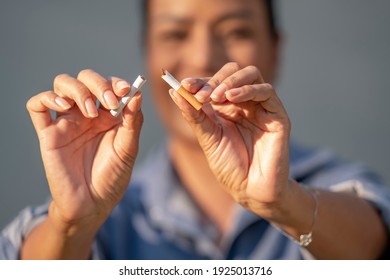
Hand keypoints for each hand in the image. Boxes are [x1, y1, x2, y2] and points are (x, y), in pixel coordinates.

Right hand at [26, 69, 142, 231]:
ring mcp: (67, 122)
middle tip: (109, 101)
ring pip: (62, 84)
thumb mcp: (128, 149)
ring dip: (77, 89)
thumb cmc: (112, 177)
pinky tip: (63, 106)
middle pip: (86, 79)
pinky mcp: (49, 133)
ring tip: (90, 111)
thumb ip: (133, 122)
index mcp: (109, 115)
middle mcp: (87, 114)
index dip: (116, 83)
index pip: (109, 85)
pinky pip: (37, 106)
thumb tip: (137, 94)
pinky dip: (47, 98)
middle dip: (98, 84)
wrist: (92, 204)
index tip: (125, 91)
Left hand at [169, 62, 290, 218]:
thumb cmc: (230, 167)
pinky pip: (266, 91)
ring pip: (251, 74)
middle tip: (201, 94)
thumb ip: (194, 116)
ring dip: (230, 81)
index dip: (200, 81)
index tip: (184, 85)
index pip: (215, 82)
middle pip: (234, 72)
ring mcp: (262, 107)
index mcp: (227, 108)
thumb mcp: (207, 139)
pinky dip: (248, 90)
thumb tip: (174, 92)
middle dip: (215, 79)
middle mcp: (245, 103)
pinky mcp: (277, 115)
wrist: (251, 190)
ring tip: (215, 97)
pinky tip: (231, 98)